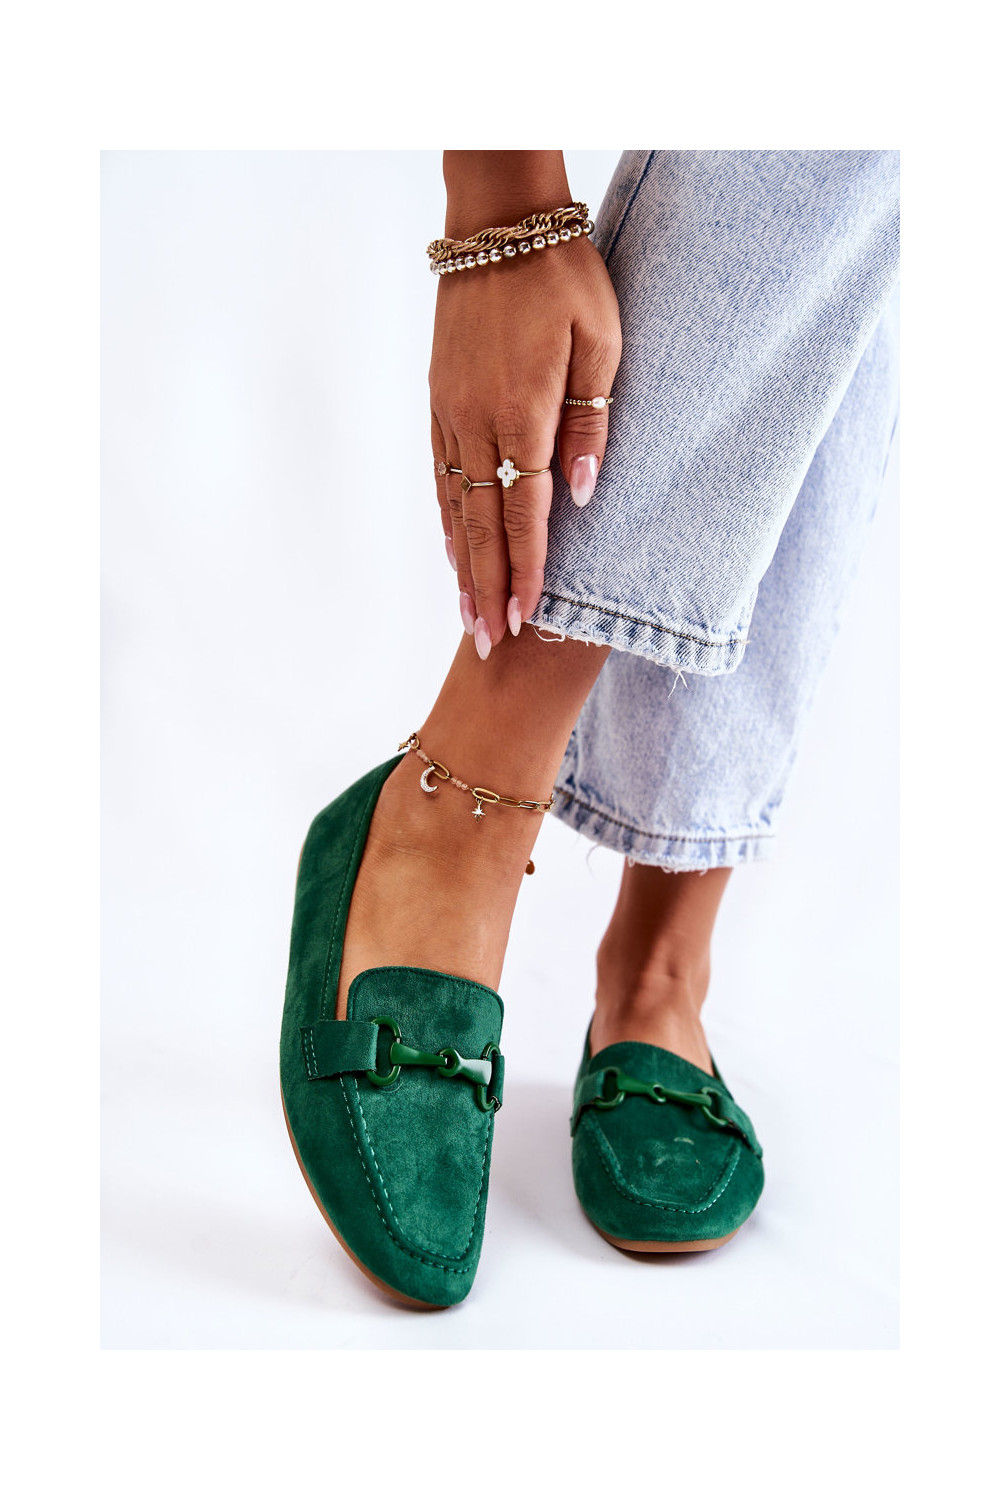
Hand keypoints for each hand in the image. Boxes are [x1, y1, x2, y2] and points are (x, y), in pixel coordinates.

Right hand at [429, 196, 620, 659]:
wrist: (499, 223)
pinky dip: (445, 520)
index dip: (528, 571)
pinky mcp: (439, 400)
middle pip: (480, 525)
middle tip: (489, 645)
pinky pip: (440, 474)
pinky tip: (451, 549)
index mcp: (524, 412)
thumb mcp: (604, 343)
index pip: (525, 513)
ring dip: (461, 565)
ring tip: (468, 615)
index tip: (529, 620)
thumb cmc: (566, 278)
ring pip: (453, 506)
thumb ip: (592, 422)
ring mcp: (451, 413)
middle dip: (487, 589)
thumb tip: (581, 493)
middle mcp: (478, 422)